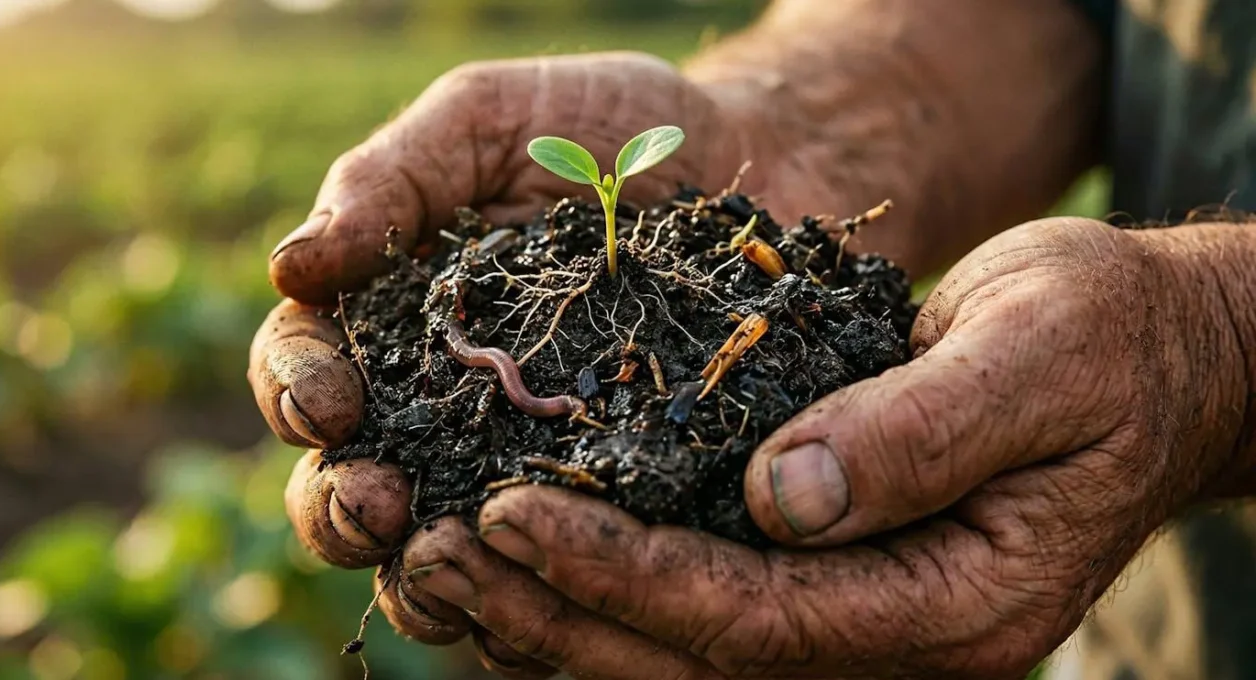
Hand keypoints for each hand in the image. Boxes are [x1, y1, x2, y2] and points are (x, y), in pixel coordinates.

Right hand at [257, 51, 821, 674]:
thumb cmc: (605, 129)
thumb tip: (290, 266)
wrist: (757, 154)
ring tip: (438, 575)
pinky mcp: (612, 502)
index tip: (329, 405)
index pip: (308, 372)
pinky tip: (546, 597)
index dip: (297, 393)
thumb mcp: (486, 122)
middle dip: (342, 509)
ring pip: (446, 556)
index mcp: (393, 321)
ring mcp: (526, 466)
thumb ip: (389, 182)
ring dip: (423, 581)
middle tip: (374, 509)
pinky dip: (537, 602)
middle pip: (353, 486)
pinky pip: (560, 575)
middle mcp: (444, 408)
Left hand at [384, 218, 1250, 677]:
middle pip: (696, 663)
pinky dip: (599, 591)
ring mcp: (859, 623)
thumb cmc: (1103, 342)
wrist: (1145, 360)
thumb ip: (921, 433)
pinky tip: (518, 552)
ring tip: (439, 562)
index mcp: (956, 607)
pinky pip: (696, 613)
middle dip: (557, 612)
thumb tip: (783, 497)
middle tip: (433, 553)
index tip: (509, 515)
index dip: (625, 575)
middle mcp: (897, 643)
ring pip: (679, 658)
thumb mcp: (1038, 354)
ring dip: (556, 616)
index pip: (758, 621)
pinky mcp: (826, 581)